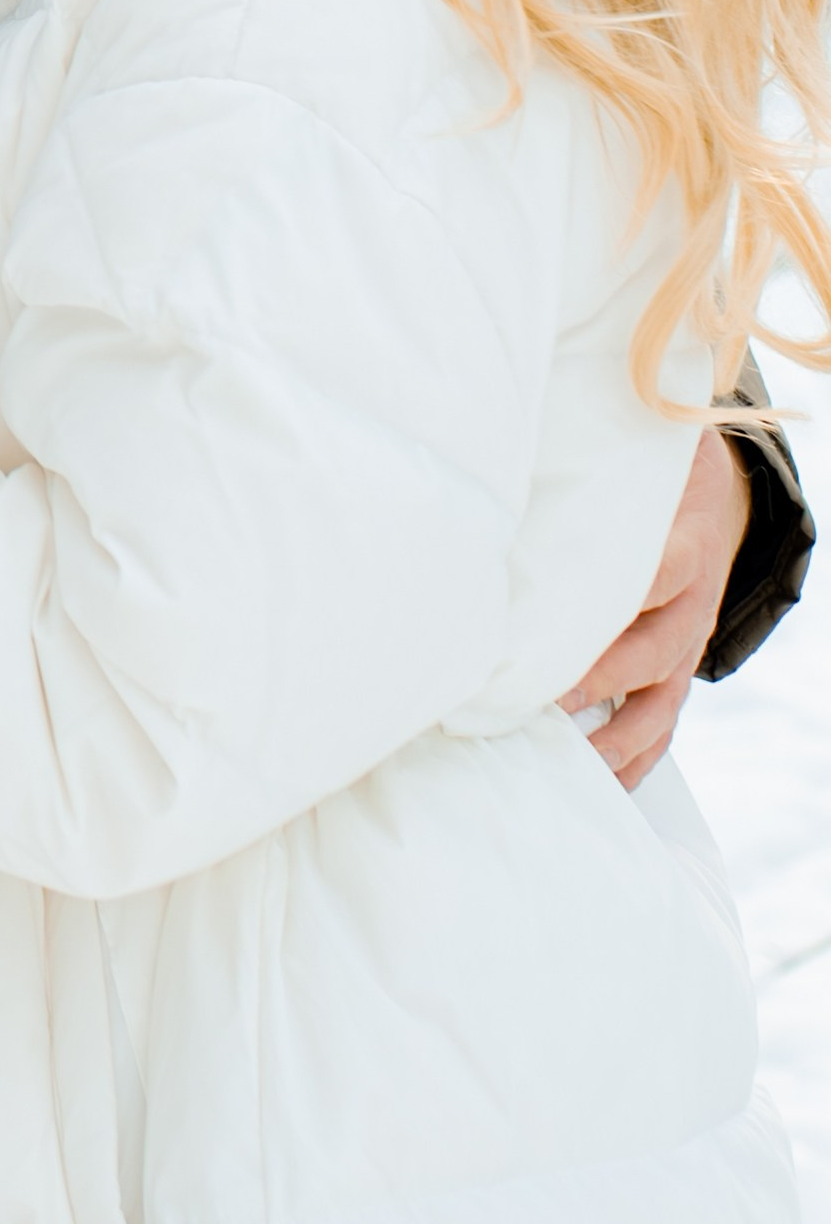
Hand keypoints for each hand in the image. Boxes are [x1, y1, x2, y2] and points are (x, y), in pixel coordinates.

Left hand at [560, 426, 748, 790]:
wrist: (711, 497)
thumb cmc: (650, 476)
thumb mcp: (635, 458)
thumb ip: (588, 455)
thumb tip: (513, 439)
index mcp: (680, 545)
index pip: (654, 574)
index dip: (613, 600)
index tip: (552, 619)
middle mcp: (690, 604)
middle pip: (651, 652)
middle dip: (598, 679)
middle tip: (541, 700)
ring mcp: (686, 645)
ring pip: (659, 703)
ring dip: (613, 737)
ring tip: (563, 761)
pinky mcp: (677, 672)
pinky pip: (663, 726)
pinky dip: (634, 759)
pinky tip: (597, 783)